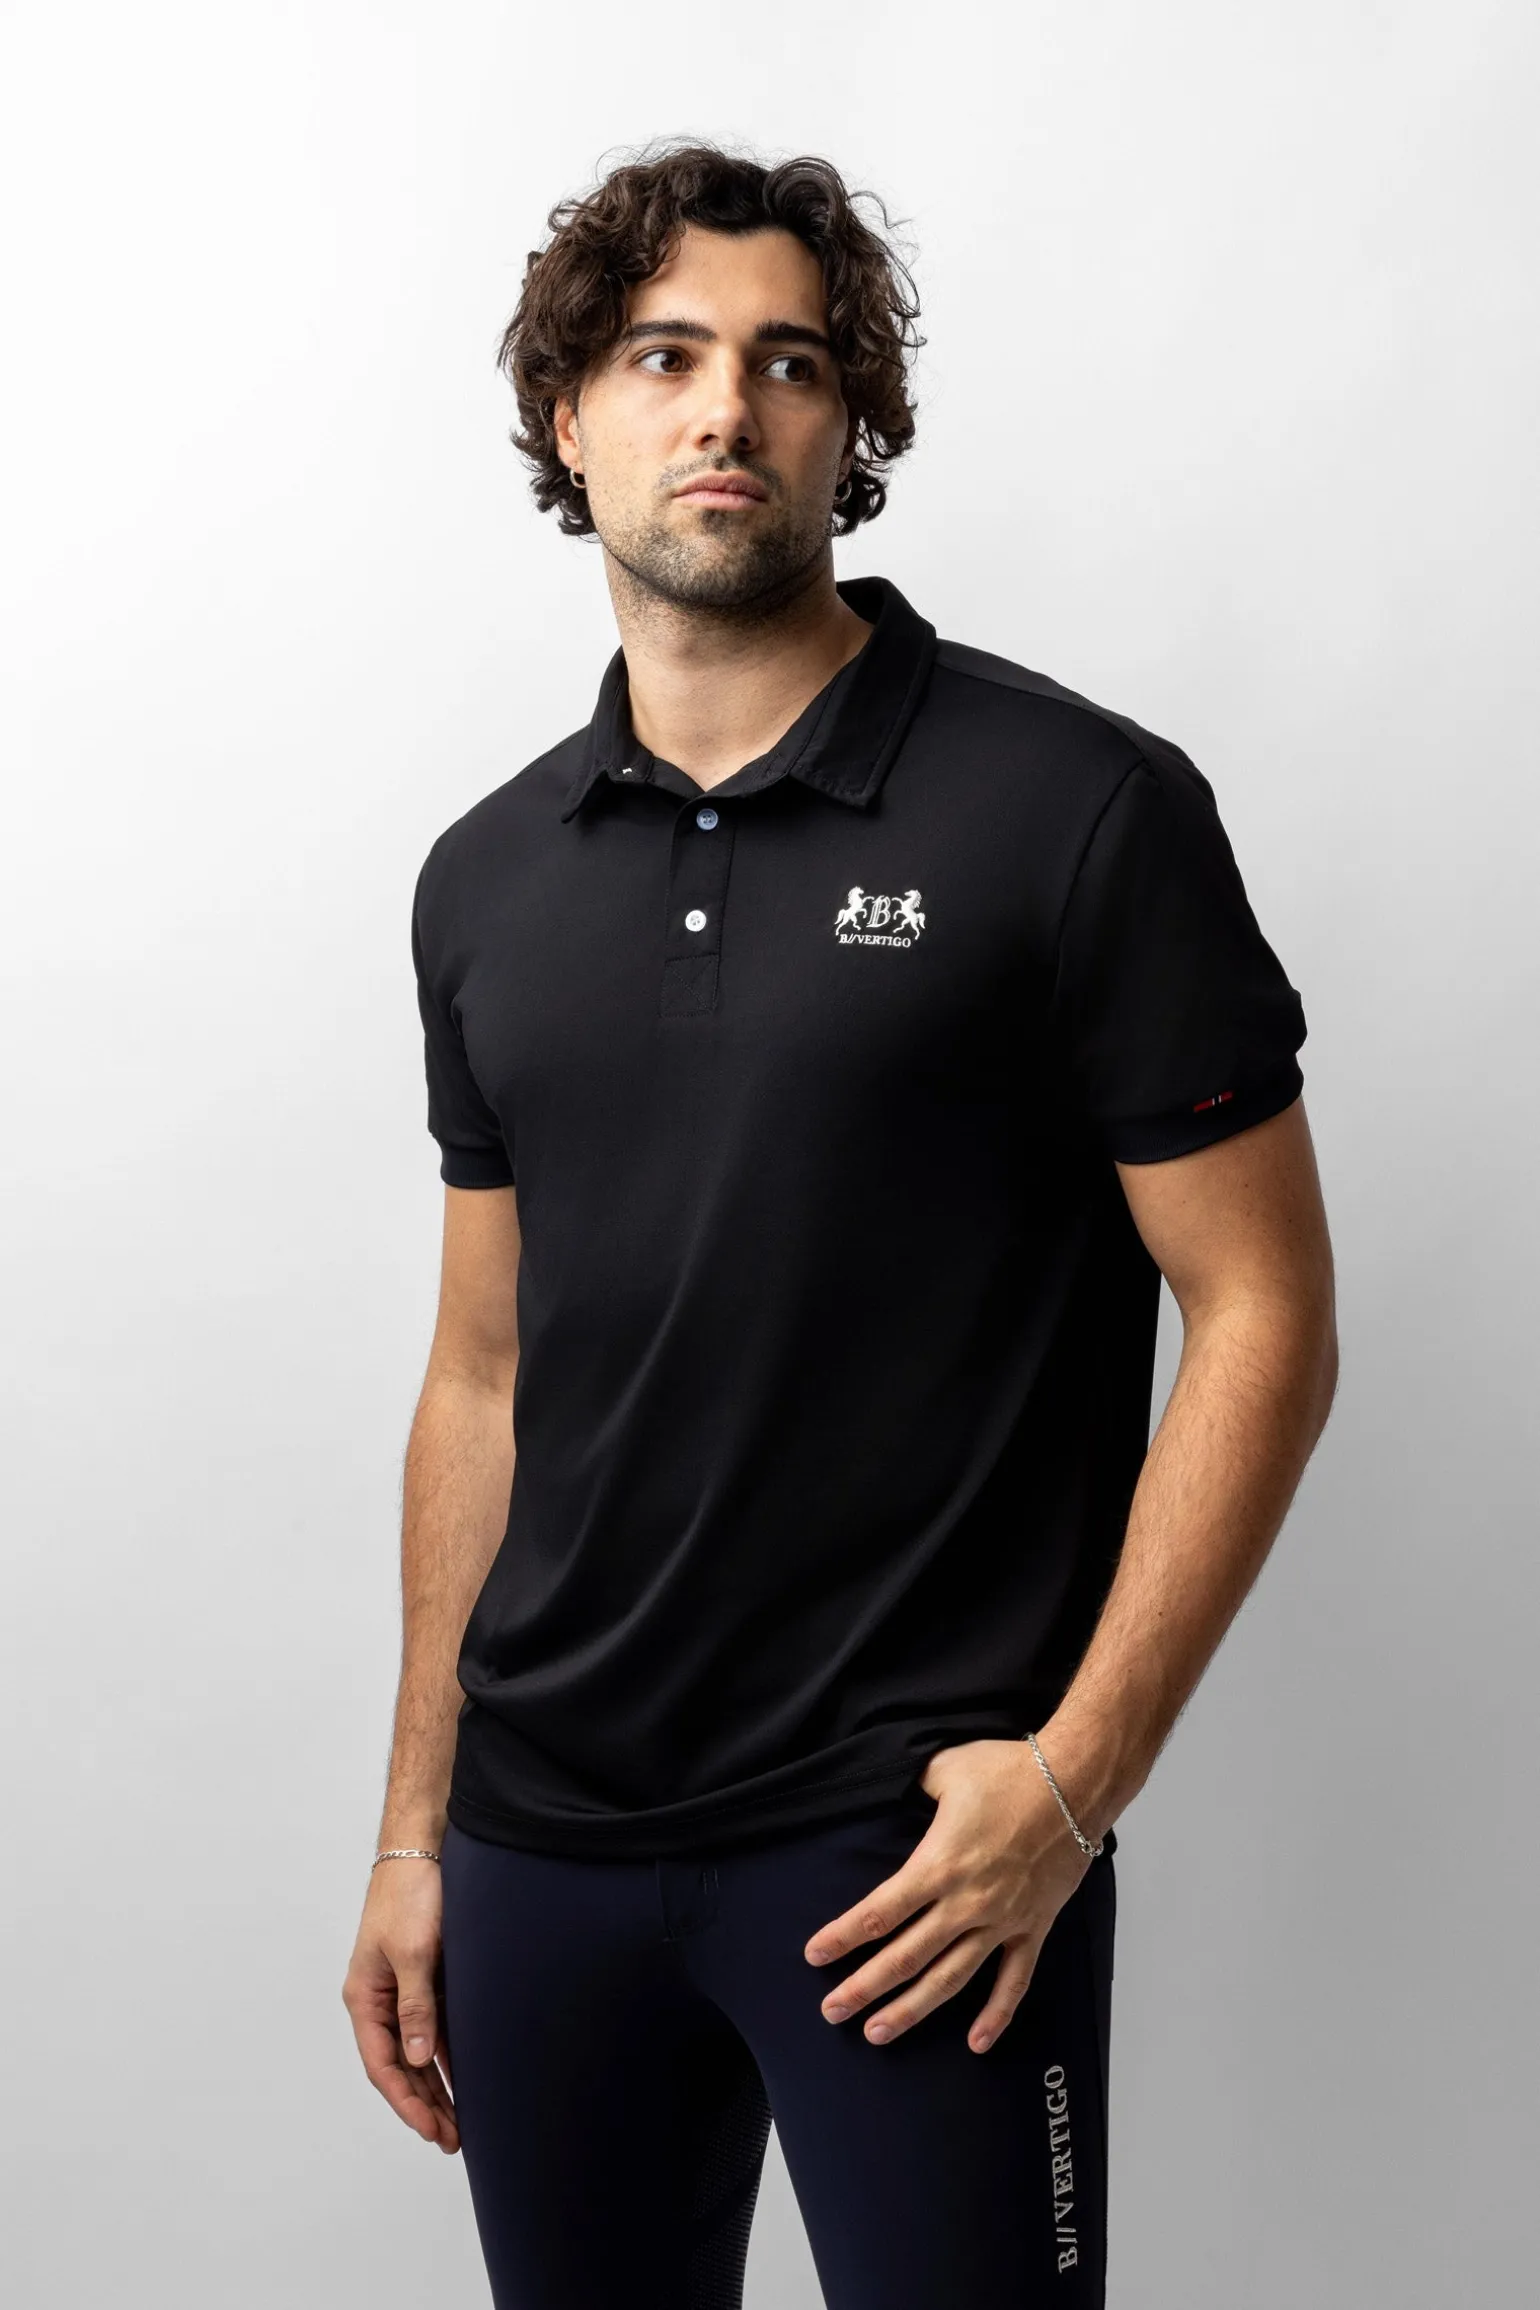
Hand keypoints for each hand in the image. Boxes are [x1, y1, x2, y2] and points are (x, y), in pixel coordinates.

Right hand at [341, 1859, 459, 2151]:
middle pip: (401, 2066)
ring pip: (420, 2052)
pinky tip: (466, 2079)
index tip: (431, 2130)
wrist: (423, 1849)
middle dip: (425, 2104)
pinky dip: (449, 2055)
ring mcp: (404, 1990)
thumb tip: (417, 2058)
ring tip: (460, 2123)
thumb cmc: (410, 1895)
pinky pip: (437, 2028)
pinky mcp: (427, 1978)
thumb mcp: (412, 1952)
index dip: (406, 2101)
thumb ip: (415, 2006)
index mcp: (365, 1997)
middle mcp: (381, 2000)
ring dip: (437, 2086)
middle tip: (452, 2140)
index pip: (383, 2064)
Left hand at [802, 1739, 1094, 2053]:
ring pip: (950, 1978)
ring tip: (877, 2033)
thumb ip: (913, 1786)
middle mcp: (966, 1902)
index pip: (879, 1911)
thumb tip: (894, 1788)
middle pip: (906, 1956)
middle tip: (831, 2011)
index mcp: (938, 1864)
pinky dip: (996, 2014)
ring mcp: (1001, 1920)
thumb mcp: (945, 1769)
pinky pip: (1014, 1980)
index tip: (815, 1956)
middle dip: (864, 1986)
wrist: (1075, 1783)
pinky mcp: (1033, 1927)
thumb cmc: (1009, 1771)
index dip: (843, 1937)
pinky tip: (976, 2042)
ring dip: (912, 2009)